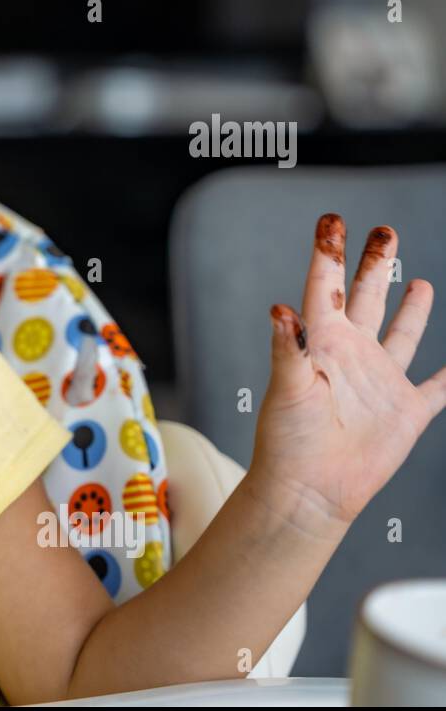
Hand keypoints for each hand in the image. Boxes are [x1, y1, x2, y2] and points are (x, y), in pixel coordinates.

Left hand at [248, 213, 445, 529]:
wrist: (308, 490)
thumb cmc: (286, 440)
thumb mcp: (285, 388)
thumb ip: (287, 348)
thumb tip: (279, 309)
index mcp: (321, 342)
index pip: (325, 288)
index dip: (328, 254)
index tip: (332, 220)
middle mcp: (352, 355)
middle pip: (368, 299)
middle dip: (374, 264)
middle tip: (383, 231)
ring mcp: (380, 382)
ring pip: (401, 335)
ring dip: (411, 309)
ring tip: (418, 281)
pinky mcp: (405, 412)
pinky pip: (438, 388)